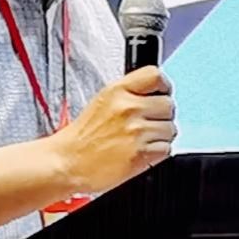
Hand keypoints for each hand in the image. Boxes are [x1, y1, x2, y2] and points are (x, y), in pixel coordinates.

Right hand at [50, 66, 176, 193]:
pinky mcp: (140, 154)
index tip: (162, 94)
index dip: (163, 87)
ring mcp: (135, 131)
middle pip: (169, 105)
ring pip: (170, 129)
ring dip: (160, 137)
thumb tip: (157, 93)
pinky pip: (166, 149)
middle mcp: (128, 108)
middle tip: (147, 124)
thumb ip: (130, 93)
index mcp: (117, 91)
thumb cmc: (83, 136)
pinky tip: (141, 152)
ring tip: (140, 140)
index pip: (156, 76)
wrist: (69, 162)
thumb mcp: (103, 100)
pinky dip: (157, 153)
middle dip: (162, 116)